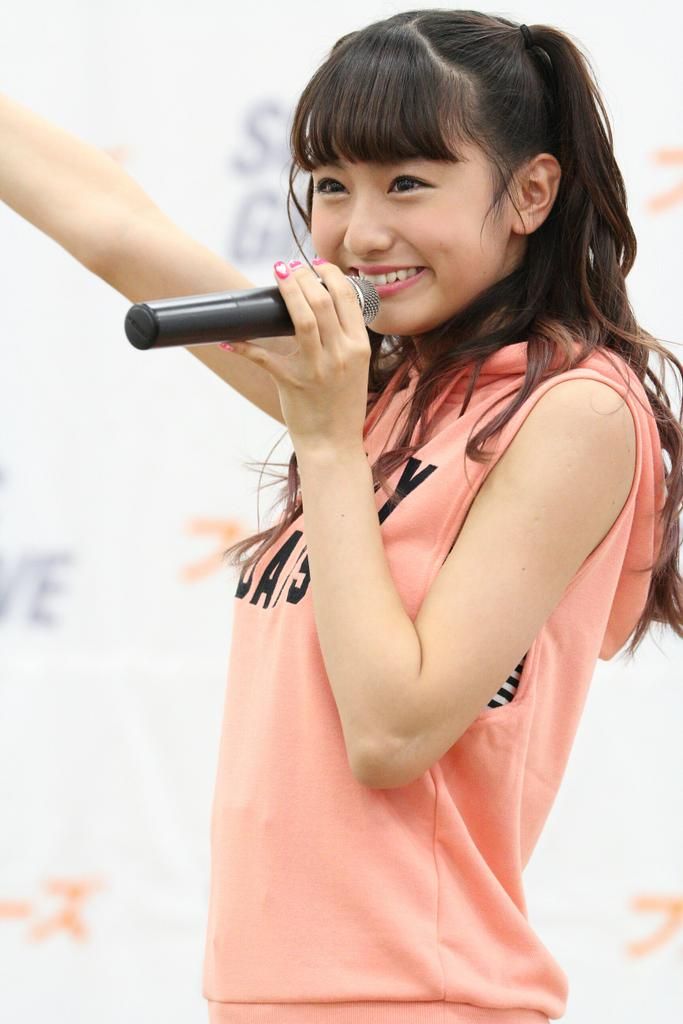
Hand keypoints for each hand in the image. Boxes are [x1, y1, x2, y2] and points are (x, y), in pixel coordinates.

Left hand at [221, 259, 370, 455]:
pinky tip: (228, 338)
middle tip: (289, 267)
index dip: (330, 274)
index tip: (316, 265)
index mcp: (359, 347)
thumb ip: (344, 340)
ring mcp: (318, 368)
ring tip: (277, 274)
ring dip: (287, 291)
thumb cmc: (342, 406)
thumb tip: (322, 308)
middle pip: (322, 301)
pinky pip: (264, 357)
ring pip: (302, 318)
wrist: (334, 445)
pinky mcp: (293, 383)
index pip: (347, 298)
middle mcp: (341, 354)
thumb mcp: (355, 368)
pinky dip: (243, 345)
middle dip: (303, 276)